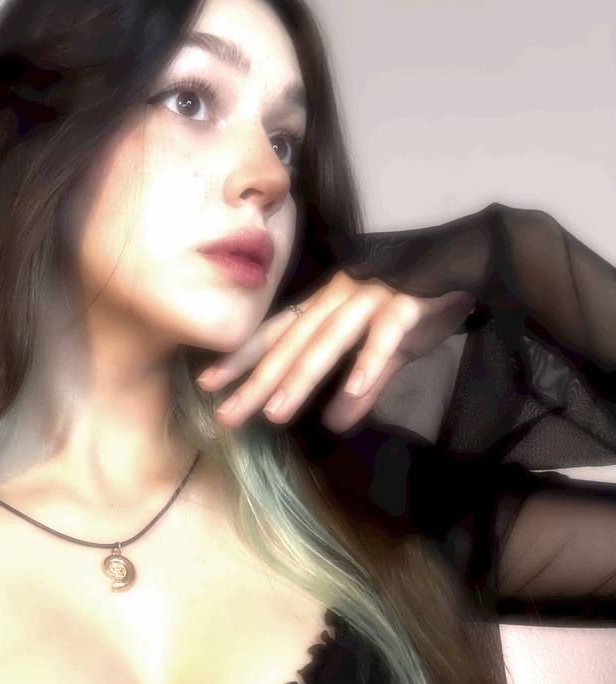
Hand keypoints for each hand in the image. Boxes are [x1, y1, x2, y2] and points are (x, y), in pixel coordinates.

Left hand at [196, 270, 475, 431]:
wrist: (475, 257)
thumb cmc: (425, 299)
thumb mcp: (390, 349)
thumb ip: (363, 386)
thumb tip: (334, 425)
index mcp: (330, 305)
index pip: (277, 333)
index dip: (244, 359)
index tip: (209, 384)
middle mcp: (341, 299)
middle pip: (291, 344)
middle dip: (257, 381)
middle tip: (227, 415)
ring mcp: (371, 298)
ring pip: (327, 342)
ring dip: (300, 378)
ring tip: (275, 413)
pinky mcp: (408, 302)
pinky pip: (383, 337)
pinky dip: (367, 364)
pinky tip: (350, 394)